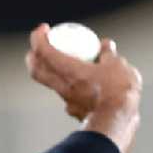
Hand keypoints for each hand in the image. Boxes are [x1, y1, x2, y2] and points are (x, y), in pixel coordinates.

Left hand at [25, 24, 141, 152]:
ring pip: (53, 83)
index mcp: (68, 71)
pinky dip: (74, 86)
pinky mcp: (75, 112)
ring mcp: (67, 101)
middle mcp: (62, 86)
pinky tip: (87, 84)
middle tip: (42, 46)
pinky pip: (69, 95)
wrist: (117, 123)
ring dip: (54, 71)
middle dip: (33, 56)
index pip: (43, 51)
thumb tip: (105, 44)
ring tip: (69, 64)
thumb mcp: (118, 65)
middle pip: (37, 70)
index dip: (38, 37)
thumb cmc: (117, 92)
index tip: (43, 29)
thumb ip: (108, 53)